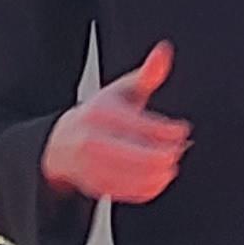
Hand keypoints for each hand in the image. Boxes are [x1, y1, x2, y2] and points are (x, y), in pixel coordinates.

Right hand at [40, 40, 189, 207]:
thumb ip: (147, 74)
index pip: (139, 125)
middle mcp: (92, 141)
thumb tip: (164, 51)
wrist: (62, 143)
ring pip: (135, 177)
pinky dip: (149, 188)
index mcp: (99, 114)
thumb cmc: (98, 115)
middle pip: (138, 155)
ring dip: (160, 173)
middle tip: (179, 149)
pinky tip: (159, 178)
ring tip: (170, 164)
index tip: (181, 130)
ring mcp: (93, 167)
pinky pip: (129, 193)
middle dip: (165, 154)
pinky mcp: (98, 186)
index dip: (167, 130)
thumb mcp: (121, 90)